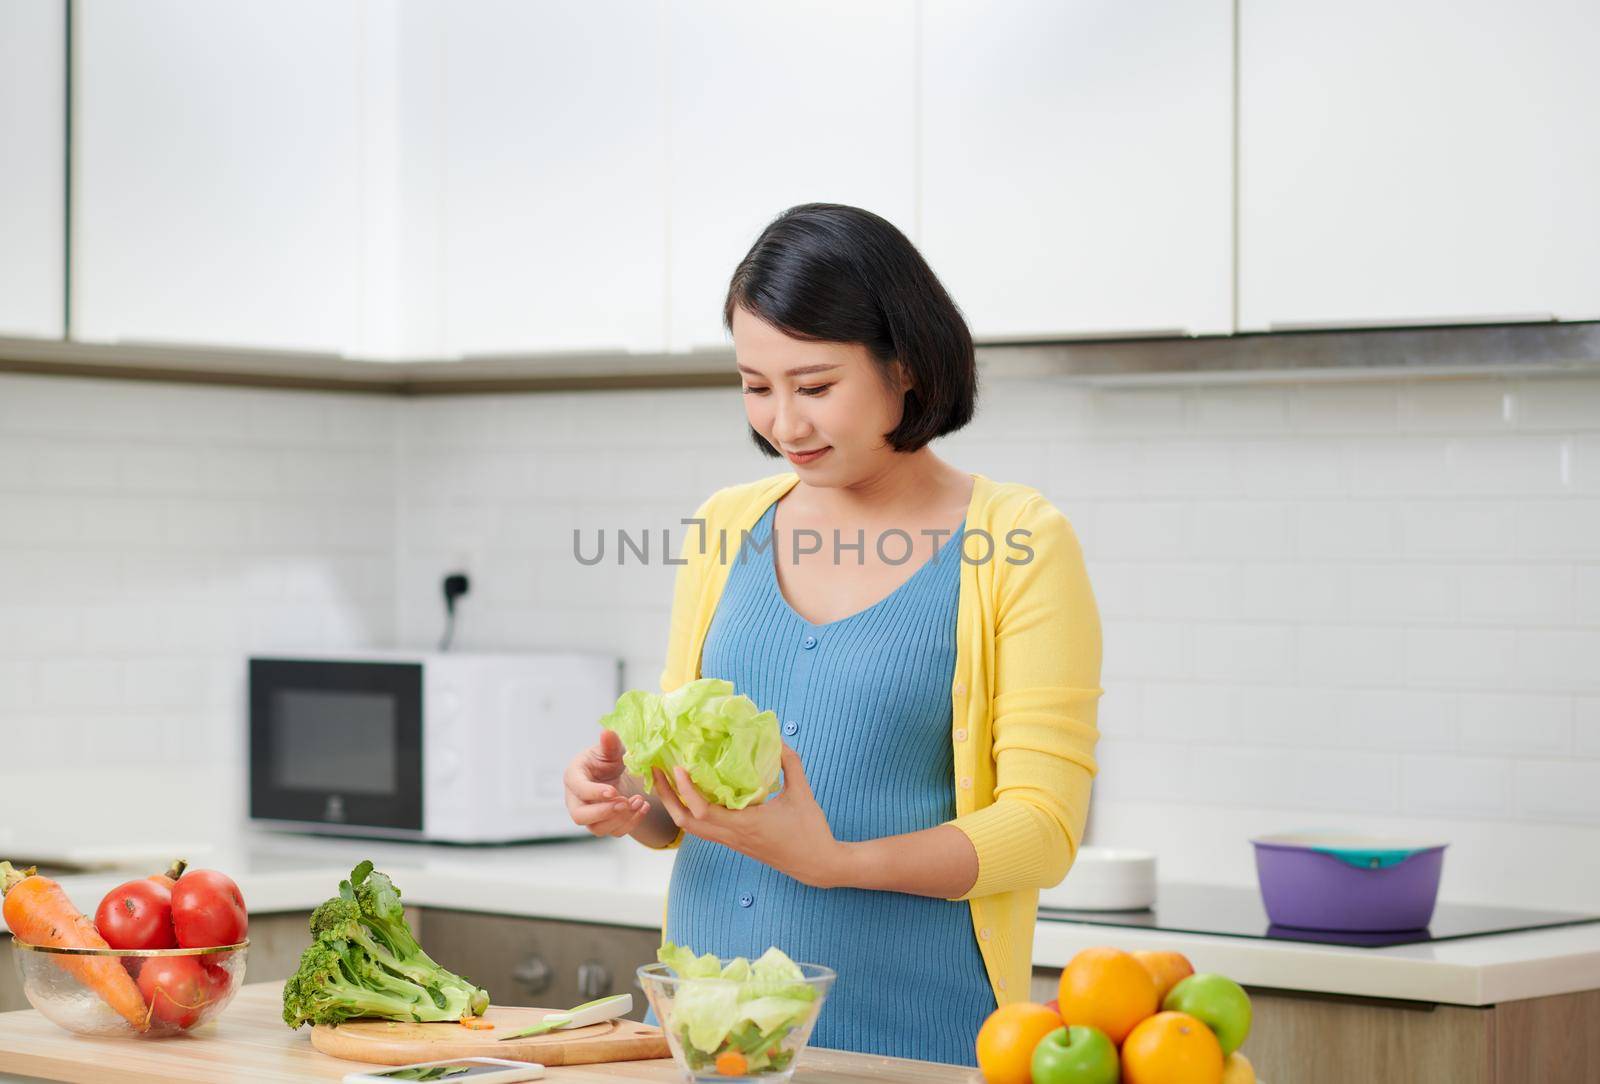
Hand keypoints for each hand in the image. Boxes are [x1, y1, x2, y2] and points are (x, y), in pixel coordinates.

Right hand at [564, 730, 651, 836]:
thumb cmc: (607, 759)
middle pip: (580, 816)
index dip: (594, 793)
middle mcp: (575, 800)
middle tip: (625, 802)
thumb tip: (607, 732)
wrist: (614, 774)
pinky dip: (630, 823)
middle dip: (604, 812)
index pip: (578, 789)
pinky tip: (643, 808)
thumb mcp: (609, 749)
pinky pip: (614, 832)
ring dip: (621, 818)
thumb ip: (608, 743)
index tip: (614, 791)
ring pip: (598, 828)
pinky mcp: (603, 825)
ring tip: (639, 801)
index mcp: (573, 777)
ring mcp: (589, 815)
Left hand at [653, 745, 849, 888]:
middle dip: (667, 797)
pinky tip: (696, 791)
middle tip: (658, 770)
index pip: (702, 811)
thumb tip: (776, 739)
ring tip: (670, 778)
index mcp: (744, 825)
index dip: (686, 790)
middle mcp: (732, 836)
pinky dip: (692, 810)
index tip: (677, 767)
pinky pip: (705, 827)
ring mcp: (732, 841)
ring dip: (676, 804)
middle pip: (685, 822)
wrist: (817, 865)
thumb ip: (790, 764)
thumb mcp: (802, 793)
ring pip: (692, 828)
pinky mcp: (735, 842)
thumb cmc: (810, 831)